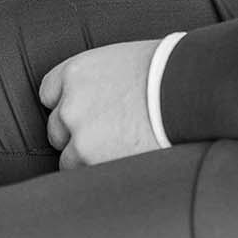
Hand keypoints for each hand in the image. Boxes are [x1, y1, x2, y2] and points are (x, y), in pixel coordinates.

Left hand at [41, 40, 160, 167]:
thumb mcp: (121, 62)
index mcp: (74, 73)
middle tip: (109, 134)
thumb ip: (97, 82)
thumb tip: (95, 100)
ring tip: (122, 150)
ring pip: (69, 158)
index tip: (86, 112)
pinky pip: (86, 175)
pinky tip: (125, 160)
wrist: (188, 92)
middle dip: (78, 135)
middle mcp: (70, 104)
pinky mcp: (92, 161)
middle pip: (57, 129)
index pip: (50, 95)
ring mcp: (79, 135)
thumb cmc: (165, 72)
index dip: (69, 105)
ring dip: (89, 158)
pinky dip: (102, 172)